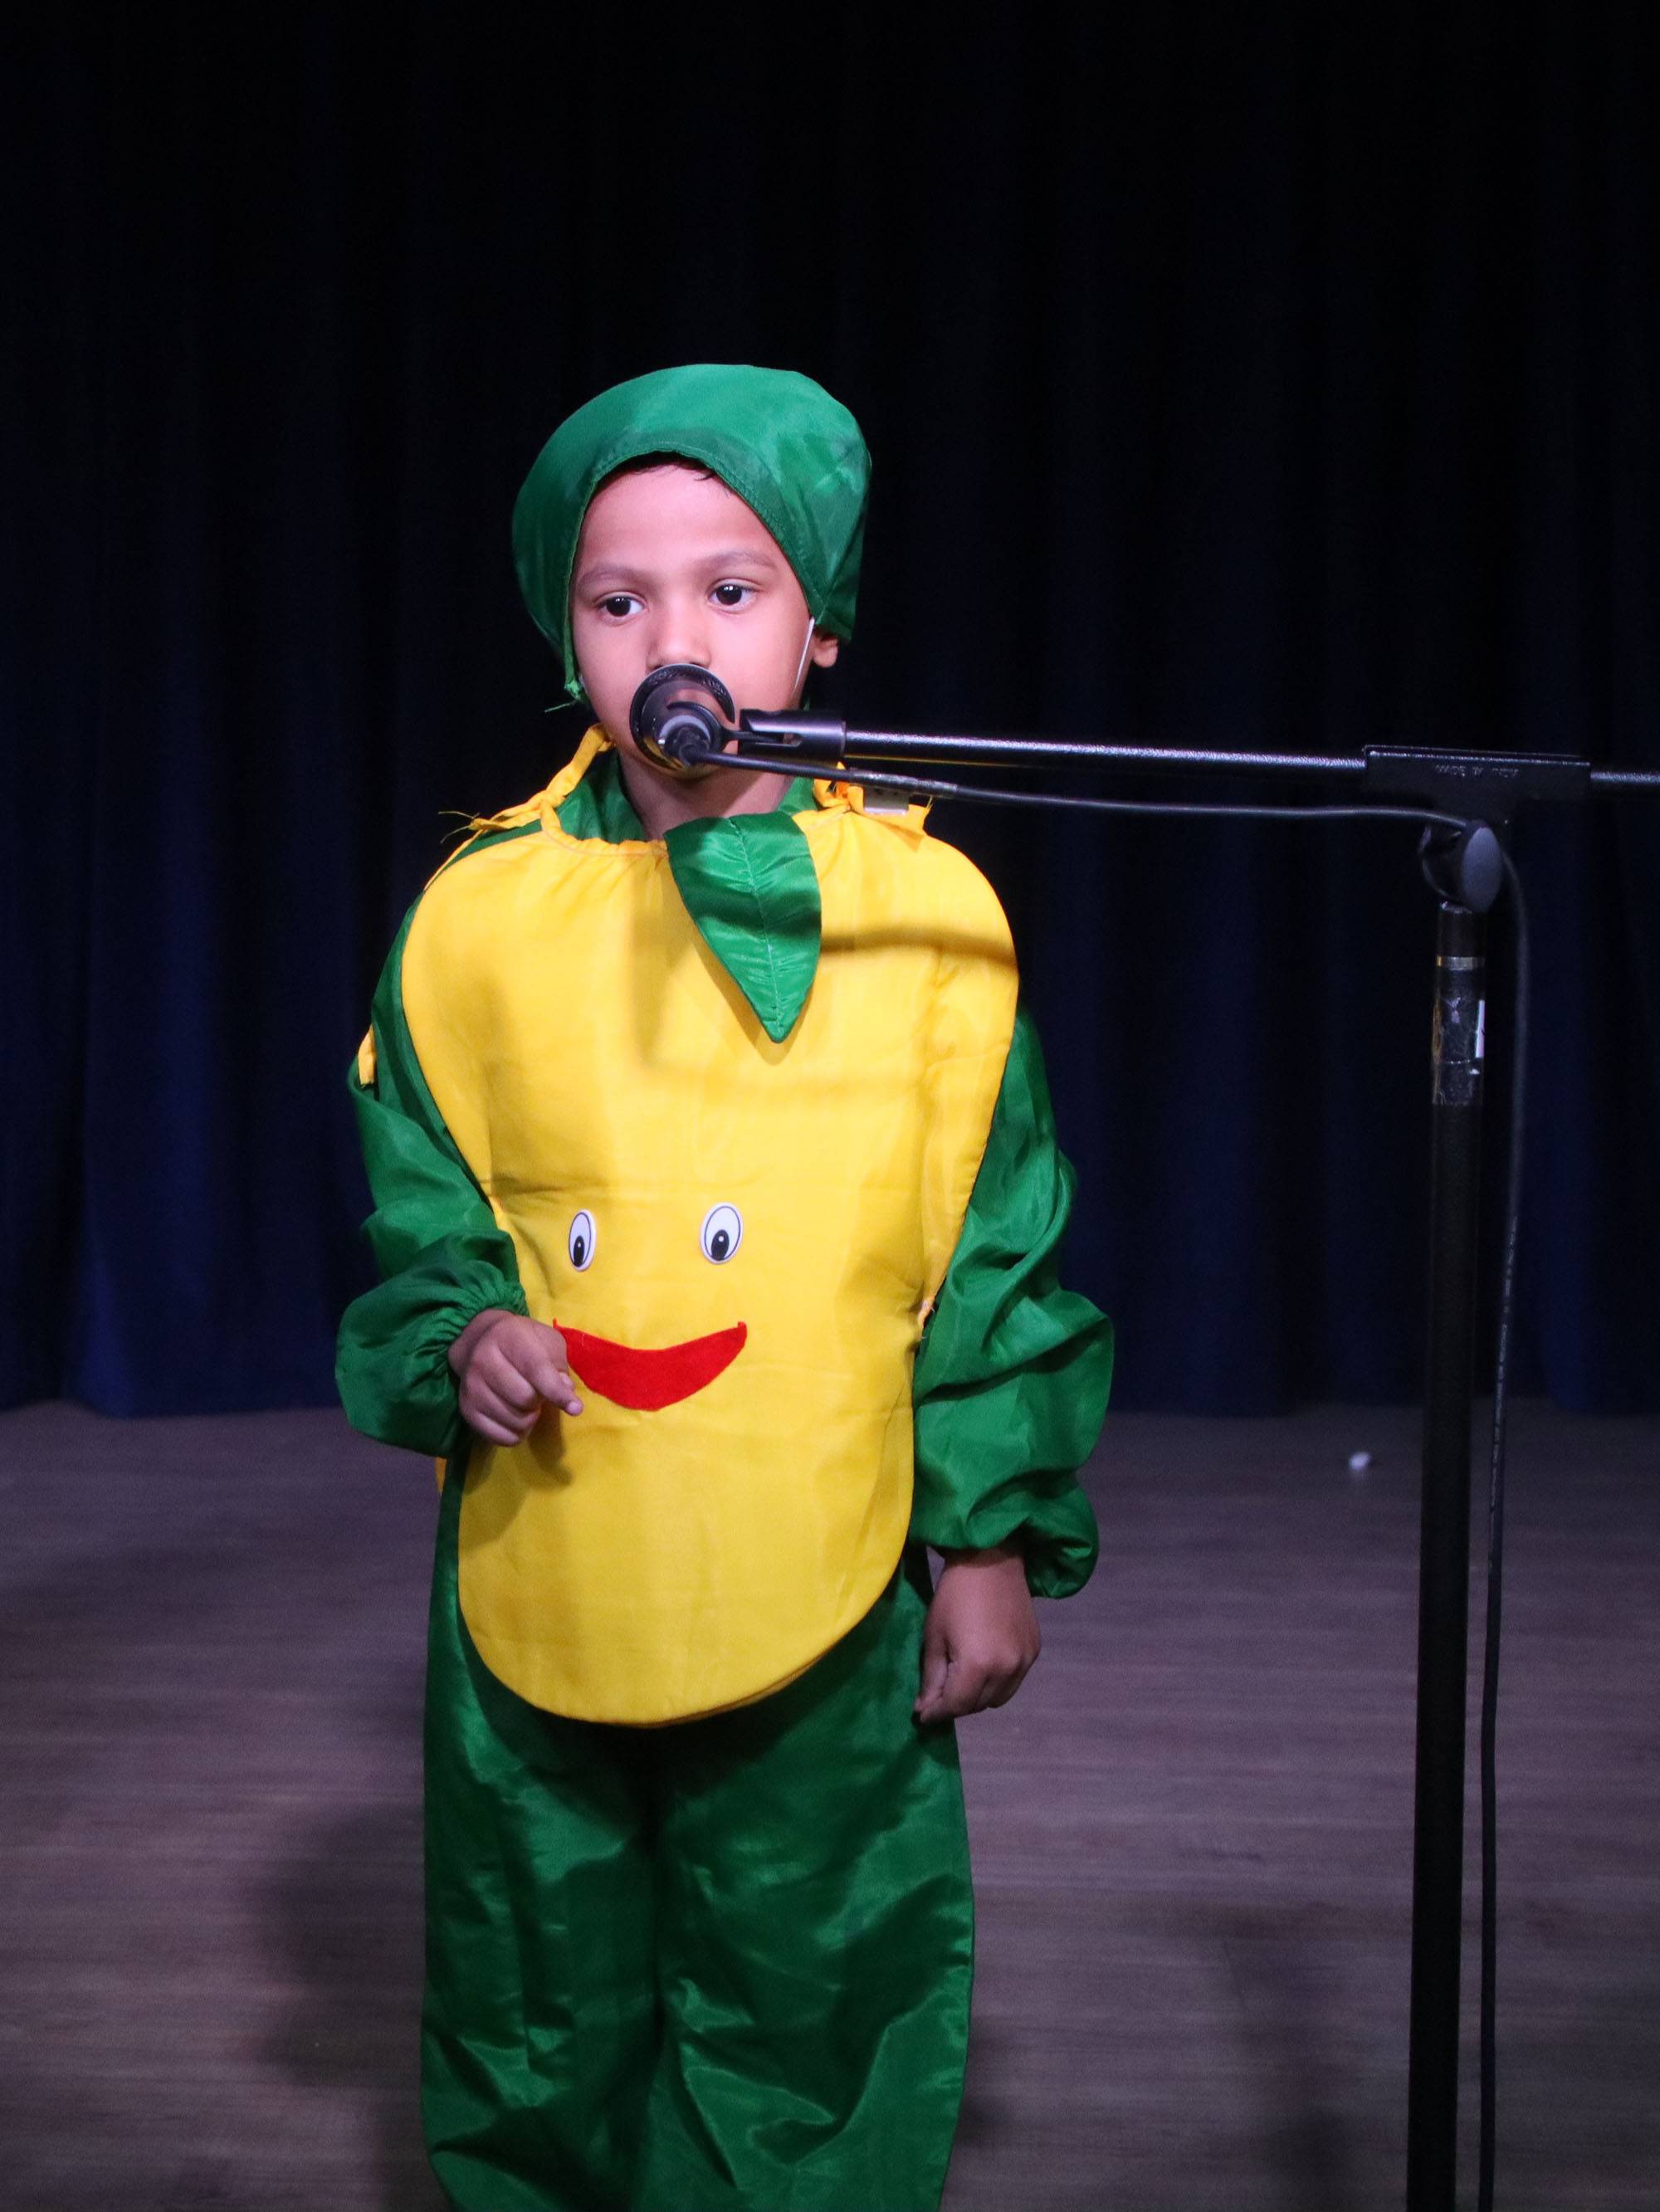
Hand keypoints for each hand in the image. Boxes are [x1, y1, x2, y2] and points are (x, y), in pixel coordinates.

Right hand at [447, 1310, 582, 1445]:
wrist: (480, 1342)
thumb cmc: (523, 1341)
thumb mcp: (547, 1341)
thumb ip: (559, 1364)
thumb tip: (565, 1390)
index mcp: (508, 1336)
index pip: (535, 1369)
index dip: (557, 1392)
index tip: (576, 1409)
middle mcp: (483, 1359)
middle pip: (524, 1398)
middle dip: (540, 1401)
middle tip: (539, 1392)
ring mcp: (471, 1386)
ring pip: (513, 1420)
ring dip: (530, 1418)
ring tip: (527, 1403)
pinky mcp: (466, 1410)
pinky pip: (500, 1437)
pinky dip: (516, 1434)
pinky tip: (516, 1417)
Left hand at [913, 1544, 1039, 1724]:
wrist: (992, 1559)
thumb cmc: (954, 1595)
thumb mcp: (934, 1636)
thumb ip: (932, 1678)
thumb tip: (925, 1709)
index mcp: (977, 1666)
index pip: (956, 1706)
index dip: (936, 1714)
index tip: (922, 1716)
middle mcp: (1006, 1670)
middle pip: (978, 1705)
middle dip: (956, 1705)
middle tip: (939, 1695)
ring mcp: (1024, 1662)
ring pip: (998, 1698)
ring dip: (978, 1697)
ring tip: (961, 1682)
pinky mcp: (1034, 1651)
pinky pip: (1013, 1681)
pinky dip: (997, 1682)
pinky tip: (984, 1666)